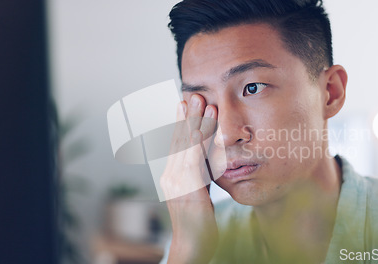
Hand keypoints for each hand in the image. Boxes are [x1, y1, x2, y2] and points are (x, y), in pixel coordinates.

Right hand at [161, 94, 218, 263]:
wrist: (191, 245)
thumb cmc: (198, 222)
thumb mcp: (198, 193)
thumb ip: (200, 175)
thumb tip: (207, 158)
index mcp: (172, 176)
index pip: (176, 144)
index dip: (180, 122)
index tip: (184, 103)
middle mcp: (170, 176)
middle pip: (178, 140)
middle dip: (185, 116)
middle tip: (192, 94)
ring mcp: (176, 182)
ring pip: (185, 147)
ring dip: (193, 122)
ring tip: (200, 102)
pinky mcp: (186, 190)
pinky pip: (192, 162)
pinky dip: (196, 144)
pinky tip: (200, 129)